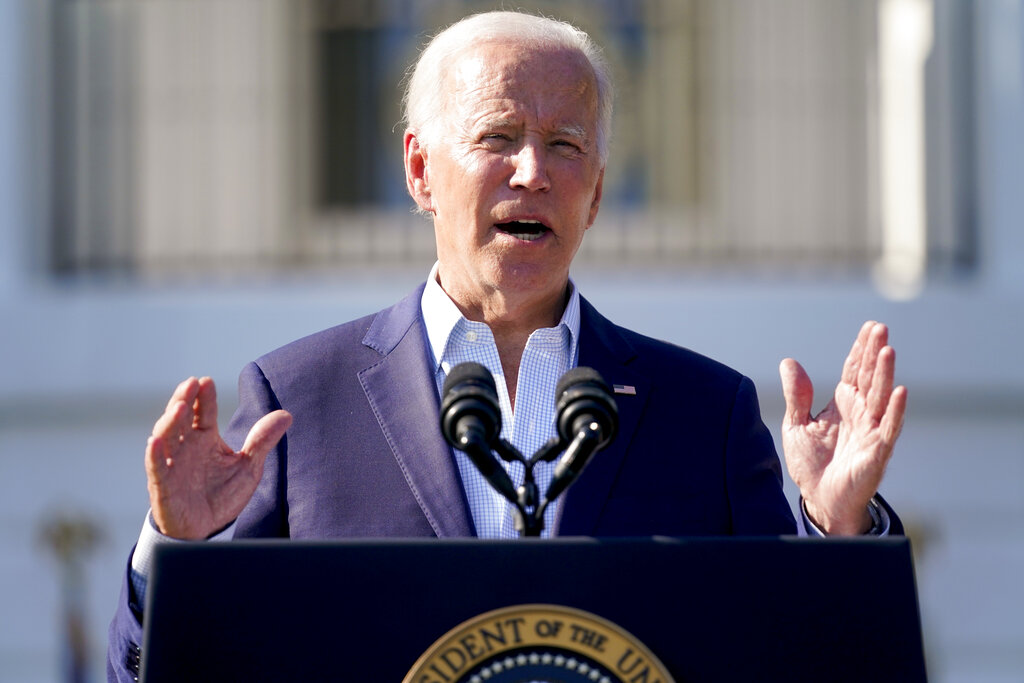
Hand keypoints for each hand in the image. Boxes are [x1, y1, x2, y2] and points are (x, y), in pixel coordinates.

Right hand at [144, 376, 291, 538]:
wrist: (207, 529)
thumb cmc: (223, 494)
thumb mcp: (248, 467)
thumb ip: (262, 441)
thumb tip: (286, 414)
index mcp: (205, 438)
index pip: (204, 412)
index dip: (205, 397)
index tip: (206, 381)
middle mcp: (186, 446)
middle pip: (181, 418)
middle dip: (185, 400)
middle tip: (191, 384)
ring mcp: (173, 464)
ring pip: (166, 437)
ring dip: (170, 421)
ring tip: (180, 407)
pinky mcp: (163, 485)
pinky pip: (156, 467)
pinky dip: (154, 455)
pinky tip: (154, 441)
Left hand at [779, 321, 906, 534]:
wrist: (819, 499)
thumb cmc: (812, 463)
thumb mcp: (797, 424)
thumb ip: (796, 395)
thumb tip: (789, 361)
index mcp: (843, 403)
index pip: (855, 370)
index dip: (861, 349)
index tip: (870, 326)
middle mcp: (861, 413)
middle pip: (870, 378)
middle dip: (875, 353)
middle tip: (881, 328)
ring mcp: (871, 432)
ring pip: (880, 397)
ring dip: (885, 374)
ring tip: (887, 350)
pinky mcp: (876, 453)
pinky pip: (888, 429)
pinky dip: (894, 411)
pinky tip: (900, 392)